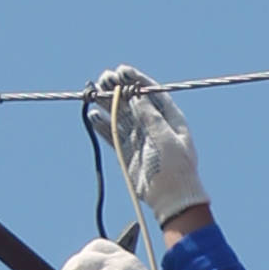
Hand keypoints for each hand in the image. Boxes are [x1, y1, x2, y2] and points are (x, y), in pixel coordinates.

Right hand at [103, 81, 209, 233]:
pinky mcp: (127, 152)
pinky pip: (112, 134)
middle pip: (133, 102)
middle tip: (104, 78)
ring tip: (95, 91)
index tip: (122, 70)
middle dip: (119, 89)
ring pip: (121, 116)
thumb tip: (138, 96)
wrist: (171, 198)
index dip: (137, 81)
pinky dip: (102, 125)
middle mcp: (154, 126)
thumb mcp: (166, 138)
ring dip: (108, 103)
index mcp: (170, 120)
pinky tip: (93, 114)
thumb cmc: (175, 168)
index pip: (151, 93)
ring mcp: (140, 139)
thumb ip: (150, 117)